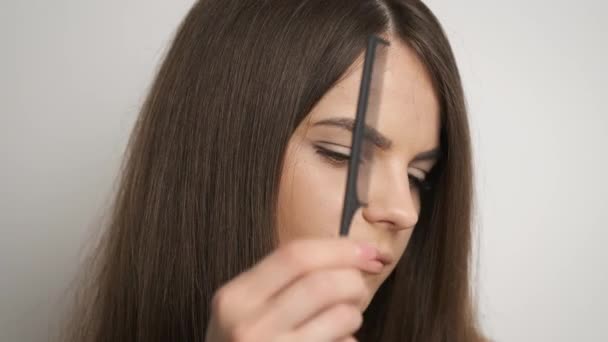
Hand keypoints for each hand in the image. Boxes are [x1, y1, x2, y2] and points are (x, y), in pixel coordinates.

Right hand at [204, 238, 382, 341]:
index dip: (339, 248)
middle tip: (357, 289)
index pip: (295, 256)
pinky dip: (348, 340)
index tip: (368, 250)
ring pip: (340, 317)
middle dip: (353, 281)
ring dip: (354, 314)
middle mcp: (249, 327)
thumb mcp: (243, 309)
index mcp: (235, 298)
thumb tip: (350, 252)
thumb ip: (281, 280)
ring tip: (343, 321)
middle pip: (323, 284)